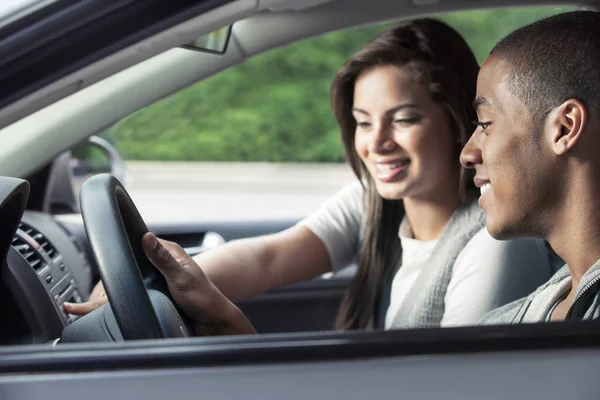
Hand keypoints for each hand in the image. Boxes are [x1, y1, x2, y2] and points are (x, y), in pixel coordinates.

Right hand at [64, 233, 255, 335]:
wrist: (213, 319)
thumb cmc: (203, 297)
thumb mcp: (182, 277)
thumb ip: (163, 258)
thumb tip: (146, 237)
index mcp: (167, 251)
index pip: (134, 245)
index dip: (117, 256)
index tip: (100, 269)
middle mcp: (161, 261)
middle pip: (128, 263)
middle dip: (108, 278)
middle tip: (87, 295)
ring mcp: (157, 276)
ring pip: (128, 278)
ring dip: (113, 289)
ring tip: (87, 303)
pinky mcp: (156, 289)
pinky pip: (134, 290)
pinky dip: (121, 297)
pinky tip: (108, 306)